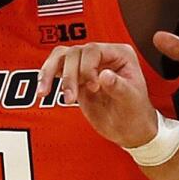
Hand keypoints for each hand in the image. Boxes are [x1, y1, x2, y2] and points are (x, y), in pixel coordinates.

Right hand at [37, 42, 159, 148]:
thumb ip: (118, 87)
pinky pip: (56, 68)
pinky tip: (43, 89)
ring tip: (45, 92)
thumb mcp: (131, 101)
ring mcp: (88, 65)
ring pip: (61, 56)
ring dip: (50, 73)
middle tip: (71, 98)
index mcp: (120, 55)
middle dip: (69, 76)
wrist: (130, 129)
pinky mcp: (76, 77)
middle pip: (74, 53)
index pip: (93, 50)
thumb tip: (104, 75)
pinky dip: (47, 77)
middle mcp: (102, 56)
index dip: (87, 67)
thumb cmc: (136, 113)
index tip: (92, 87)